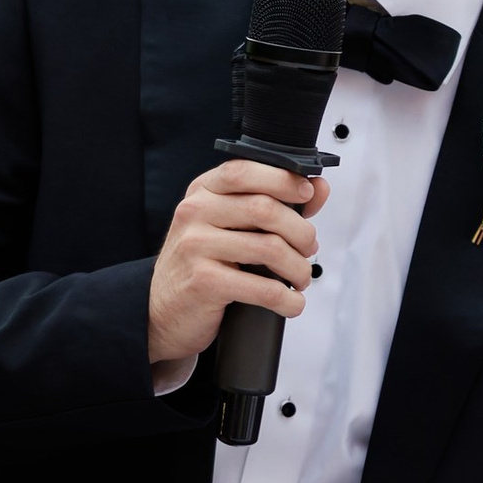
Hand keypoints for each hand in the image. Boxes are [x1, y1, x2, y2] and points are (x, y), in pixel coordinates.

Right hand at [147, 159, 328, 370]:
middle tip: (309, 250)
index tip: (307, 194)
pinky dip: (286, 299)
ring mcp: (195, 246)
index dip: (282, 179)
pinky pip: (261, 287)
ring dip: (299, 268)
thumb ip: (274, 204)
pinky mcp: (203, 281)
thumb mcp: (231, 227)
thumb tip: (319, 187)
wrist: (163, 311)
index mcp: (202, 192)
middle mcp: (194, 212)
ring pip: (269, 248)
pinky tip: (291, 303)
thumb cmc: (203, 266)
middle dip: (301, 233)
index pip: (244, 171)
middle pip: (265, 209)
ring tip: (300, 278)